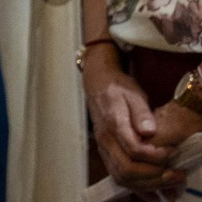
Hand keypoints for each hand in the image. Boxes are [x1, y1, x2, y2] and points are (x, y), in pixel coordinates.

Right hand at [84, 60, 184, 194]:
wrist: (97, 85)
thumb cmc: (118, 88)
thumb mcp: (133, 94)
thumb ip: (141, 113)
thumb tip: (149, 131)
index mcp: (113, 123)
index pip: (133, 149)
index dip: (156, 156)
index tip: (174, 151)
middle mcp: (106, 140)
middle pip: (127, 169)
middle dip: (155, 176)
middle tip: (177, 174)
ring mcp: (104, 149)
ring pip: (123, 178)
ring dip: (148, 185)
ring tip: (170, 182)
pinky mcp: (106, 155)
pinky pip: (119, 178)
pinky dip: (137, 188)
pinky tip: (154, 193)